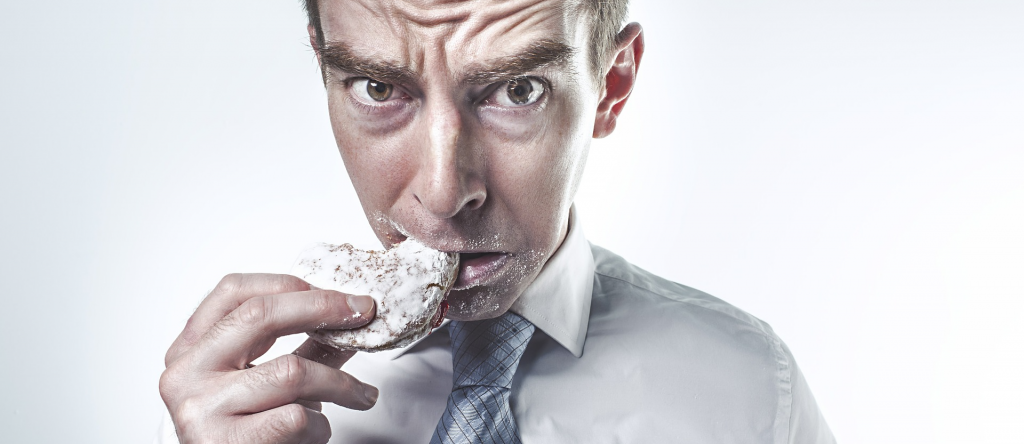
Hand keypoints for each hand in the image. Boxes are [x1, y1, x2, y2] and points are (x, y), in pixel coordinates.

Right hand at [159, 273, 377, 443]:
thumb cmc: (249, 435)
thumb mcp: (270, 382)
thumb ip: (305, 347)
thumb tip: (350, 313)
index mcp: (190, 349)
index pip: (232, 291)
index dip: (288, 284)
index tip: (333, 293)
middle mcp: (185, 373)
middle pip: (259, 315)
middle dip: (322, 308)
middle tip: (363, 311)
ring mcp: (199, 408)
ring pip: (290, 371)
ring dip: (339, 384)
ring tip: (360, 396)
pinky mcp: (222, 442)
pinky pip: (295, 417)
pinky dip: (320, 426)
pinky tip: (316, 433)